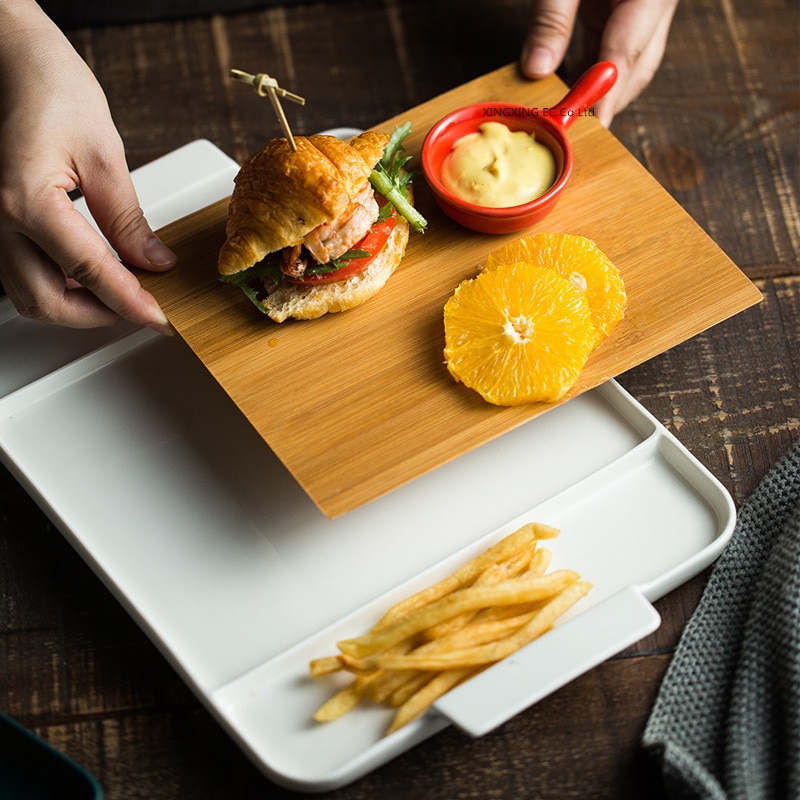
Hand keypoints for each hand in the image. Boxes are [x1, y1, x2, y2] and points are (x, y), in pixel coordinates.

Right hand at [0, 1, 174, 332]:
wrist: (9, 57)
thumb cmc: (48, 87)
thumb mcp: (103, 154)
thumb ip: (128, 219)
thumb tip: (155, 262)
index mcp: (24, 200)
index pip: (90, 272)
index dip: (131, 302)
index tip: (160, 319)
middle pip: (47, 301)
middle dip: (98, 315)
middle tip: (142, 308)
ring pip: (29, 294)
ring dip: (76, 304)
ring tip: (121, 291)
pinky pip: (20, 273)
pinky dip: (57, 284)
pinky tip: (91, 274)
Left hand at [520, 0, 679, 125]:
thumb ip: (553, 17)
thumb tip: (536, 68)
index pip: (627, 55)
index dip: (604, 99)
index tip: (586, 129)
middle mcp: (656, 0)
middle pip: (635, 66)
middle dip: (606, 103)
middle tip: (575, 133)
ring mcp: (644, 2)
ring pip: (628, 59)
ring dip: (598, 89)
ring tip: (569, 117)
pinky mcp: (626, 1)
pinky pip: (613, 42)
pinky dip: (591, 67)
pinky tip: (569, 86)